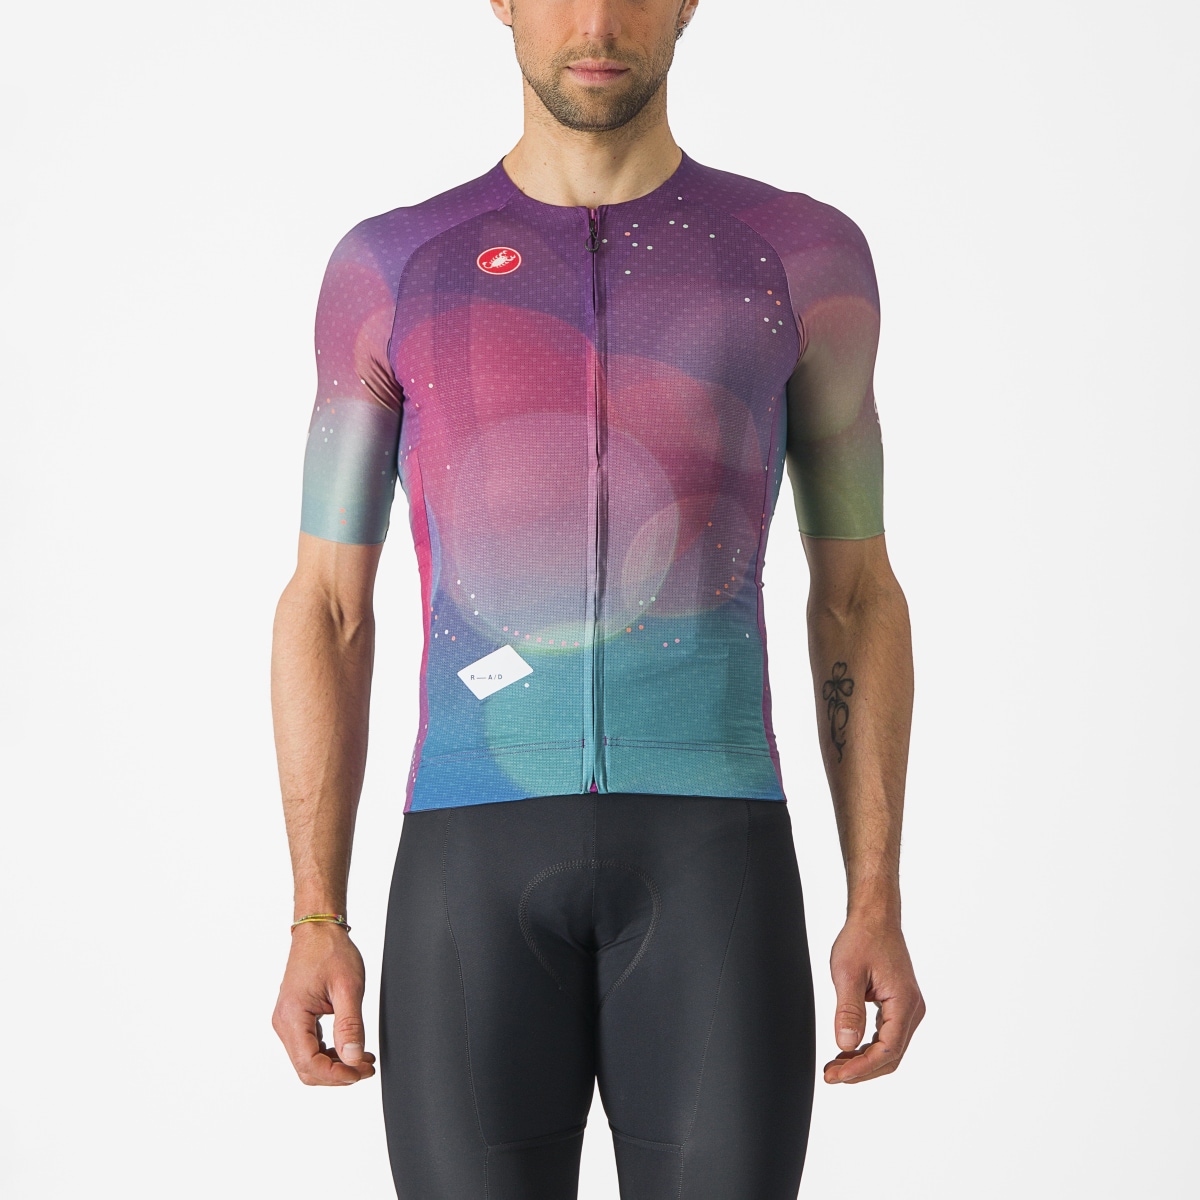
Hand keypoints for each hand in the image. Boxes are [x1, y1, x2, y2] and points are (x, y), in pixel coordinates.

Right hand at [272, 922, 376, 1085]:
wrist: (318, 930)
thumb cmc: (330, 951)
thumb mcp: (348, 988)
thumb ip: (350, 1025)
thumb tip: (353, 1059)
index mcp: (292, 1017)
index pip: (309, 1065)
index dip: (337, 1076)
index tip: (361, 1072)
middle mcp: (284, 1023)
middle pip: (306, 1069)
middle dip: (338, 1074)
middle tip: (366, 1067)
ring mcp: (287, 1021)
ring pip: (307, 1061)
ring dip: (335, 1066)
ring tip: (363, 1059)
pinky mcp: (295, 1018)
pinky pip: (309, 1047)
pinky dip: (329, 1054)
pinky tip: (350, 1049)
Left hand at [824, 913, 924, 1083]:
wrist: (875, 917)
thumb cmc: (863, 938)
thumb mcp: (847, 973)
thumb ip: (848, 1010)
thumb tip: (846, 1045)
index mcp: (904, 1003)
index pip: (887, 1051)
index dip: (861, 1069)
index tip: (836, 1076)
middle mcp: (912, 1010)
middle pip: (891, 1057)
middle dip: (861, 1071)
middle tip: (830, 1075)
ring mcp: (908, 1008)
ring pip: (890, 1050)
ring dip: (864, 1062)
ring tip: (835, 1067)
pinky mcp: (900, 1005)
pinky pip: (888, 1036)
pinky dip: (869, 1048)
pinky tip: (848, 1051)